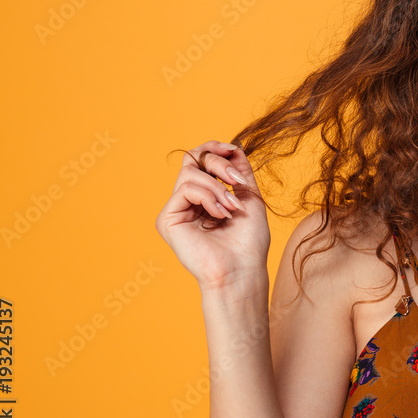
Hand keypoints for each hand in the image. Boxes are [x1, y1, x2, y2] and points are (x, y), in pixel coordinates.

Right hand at [155, 140, 270, 290]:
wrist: (242, 270)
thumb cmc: (249, 242)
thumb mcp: (249, 198)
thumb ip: (239, 173)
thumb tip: (234, 147)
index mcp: (205, 197)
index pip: (200, 160)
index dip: (214, 149)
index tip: (233, 150)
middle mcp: (188, 202)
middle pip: (192, 160)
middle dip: (218, 164)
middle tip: (237, 181)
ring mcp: (177, 210)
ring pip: (190, 174)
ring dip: (218, 187)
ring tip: (233, 207)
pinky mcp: (168, 220)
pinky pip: (185, 189)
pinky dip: (208, 197)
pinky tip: (220, 214)